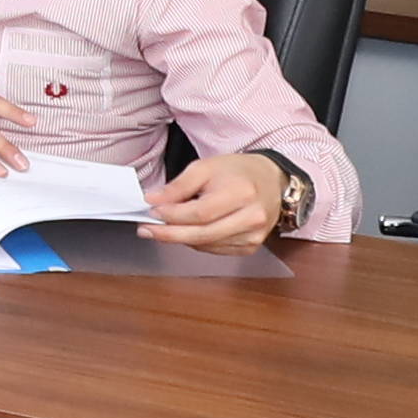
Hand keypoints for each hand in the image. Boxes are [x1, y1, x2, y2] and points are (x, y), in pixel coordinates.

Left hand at [141, 149, 294, 251]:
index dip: (172, 216)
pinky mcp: (251, 247)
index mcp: (242, 193)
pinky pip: (215, 250)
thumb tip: (153, 201)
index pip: (200, 213)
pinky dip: (197, 243)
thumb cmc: (237, 172)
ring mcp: (254, 236)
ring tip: (162, 229)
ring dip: (180, 238)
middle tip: (146, 230)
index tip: (151, 213)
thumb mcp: (205, 167)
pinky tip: (187, 232)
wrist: (271, 181)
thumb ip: (178, 186)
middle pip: (202, 234)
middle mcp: (252, 217)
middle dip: (169, 234)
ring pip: (206, 245)